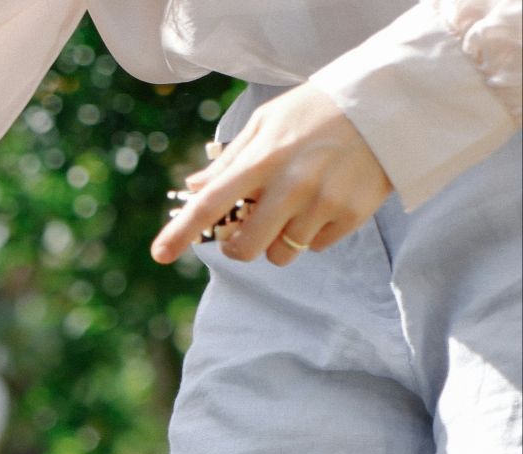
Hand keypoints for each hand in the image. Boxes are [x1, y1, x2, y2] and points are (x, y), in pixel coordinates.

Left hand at [152, 83, 391, 267]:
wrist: (389, 103)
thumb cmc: (318, 111)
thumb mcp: (268, 122)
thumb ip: (230, 159)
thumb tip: (195, 187)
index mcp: (263, 160)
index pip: (211, 203)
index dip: (180, 232)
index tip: (159, 254)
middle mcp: (291, 185)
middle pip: (245, 248)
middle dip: (238, 247)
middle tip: (244, 233)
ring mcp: (324, 203)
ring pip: (281, 254)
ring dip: (278, 242)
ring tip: (293, 210)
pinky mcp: (352, 215)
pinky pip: (316, 247)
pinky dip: (313, 234)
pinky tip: (324, 203)